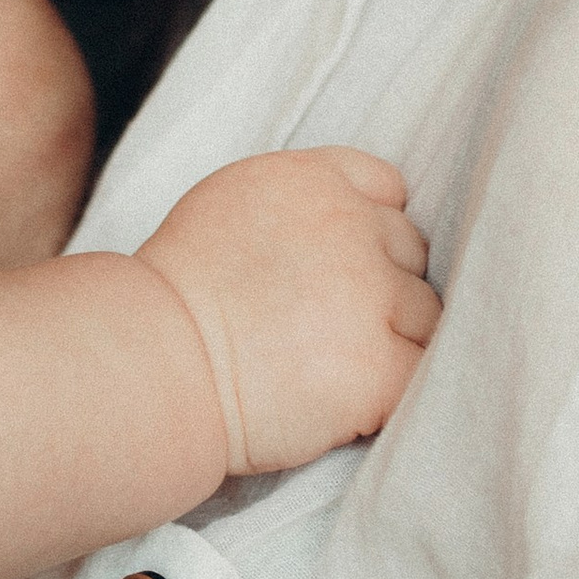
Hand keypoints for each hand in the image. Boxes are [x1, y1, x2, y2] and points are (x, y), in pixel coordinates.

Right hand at [139, 145, 440, 476]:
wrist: (153, 365)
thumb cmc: (176, 296)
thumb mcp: (229, 206)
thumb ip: (299, 204)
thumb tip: (353, 223)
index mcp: (310, 180)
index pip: (386, 187)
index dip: (371, 228)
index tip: (341, 265)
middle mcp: (350, 226)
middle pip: (410, 252)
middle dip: (381, 286)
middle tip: (325, 325)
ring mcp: (371, 296)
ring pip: (424, 315)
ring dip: (392, 340)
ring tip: (329, 365)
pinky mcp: (381, 368)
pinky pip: (420, 373)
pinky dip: (390, 391)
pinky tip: (344, 398)